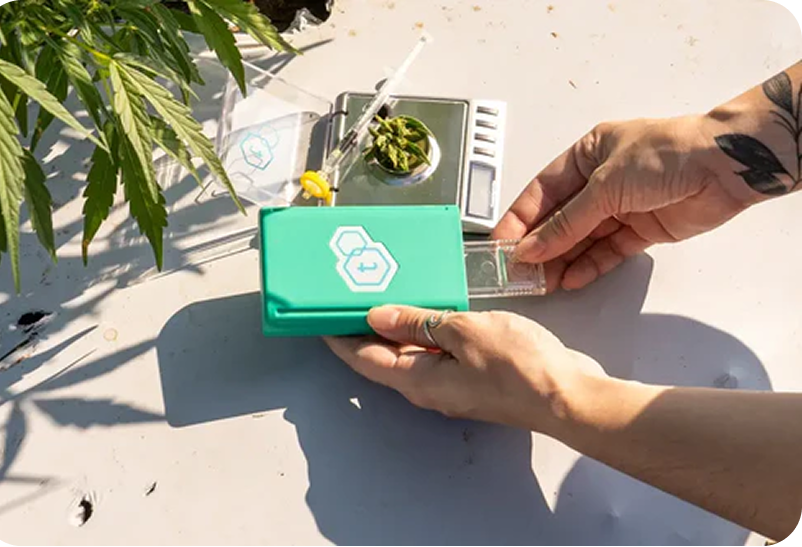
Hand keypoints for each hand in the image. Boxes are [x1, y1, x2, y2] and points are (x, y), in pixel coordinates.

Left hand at [323, 305, 604, 433]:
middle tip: (348, 297)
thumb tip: (376, 317)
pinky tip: (429, 308)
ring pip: (410, 356)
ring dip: (394, 329)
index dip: (338, 339)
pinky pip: (437, 353)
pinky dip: (424, 331)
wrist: (569, 396)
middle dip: (362, 331)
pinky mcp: (474, 377)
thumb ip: (418, 322)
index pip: (363, 360)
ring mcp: (453, 384)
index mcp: (418, 380)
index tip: (317, 319)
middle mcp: (429, 388)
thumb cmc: (518, 365)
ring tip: (384, 294)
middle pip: (383, 359)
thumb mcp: (463, 332)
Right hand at [493, 115, 750, 291]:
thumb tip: (531, 248)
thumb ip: (566, 223)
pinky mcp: (641, 230)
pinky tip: (571, 279)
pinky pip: (607, 251)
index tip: (500, 245)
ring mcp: (621, 206)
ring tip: (542, 282)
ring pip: (582, 239)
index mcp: (586, 155)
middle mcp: (600, 181)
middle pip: (560, 219)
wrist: (725, 168)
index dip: (519, 220)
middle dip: (540, 246)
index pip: (541, 192)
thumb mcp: (604, 186)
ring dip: (562, 260)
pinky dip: (590, 265)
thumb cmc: (666, 156)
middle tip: (519, 272)